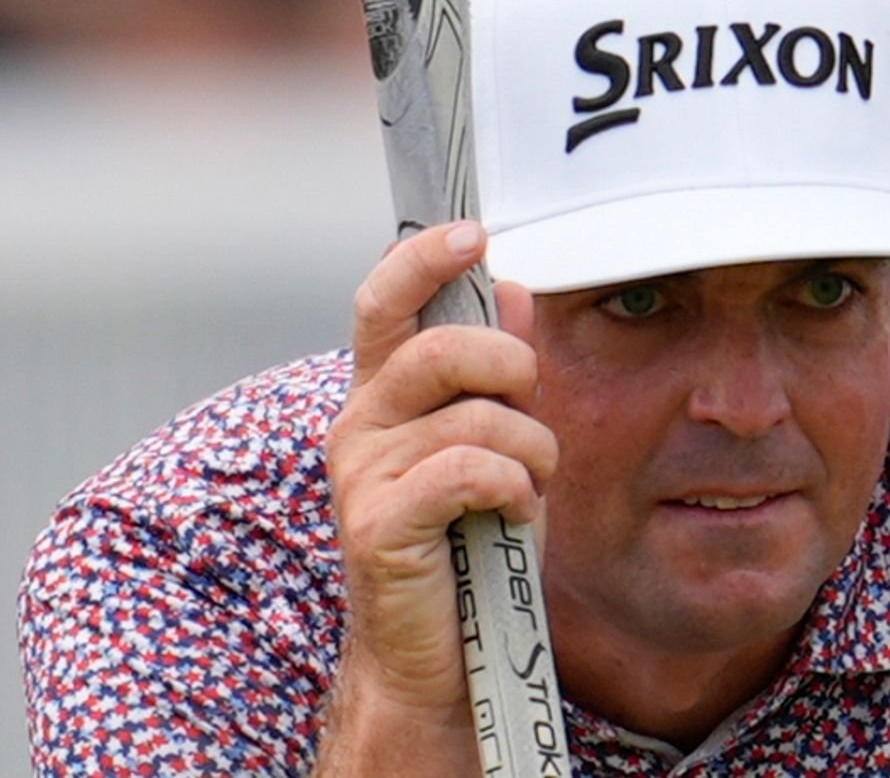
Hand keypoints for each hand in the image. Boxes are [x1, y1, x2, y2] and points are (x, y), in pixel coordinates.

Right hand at [316, 221, 556, 774]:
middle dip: (512, 368)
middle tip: (531, 409)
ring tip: (529, 487)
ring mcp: (362, 475)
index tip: (473, 234)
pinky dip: (513, 487)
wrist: (437, 654)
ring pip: (475, 416)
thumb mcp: (494, 445)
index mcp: (382, 396)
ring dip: (531, 451)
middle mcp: (358, 424)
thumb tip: (516, 289)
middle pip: (441, 347)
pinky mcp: (379, 525)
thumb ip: (495, 374)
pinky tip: (514, 513)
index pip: (384, 303)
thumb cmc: (469, 546)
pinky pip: (469, 470)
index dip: (422, 259)